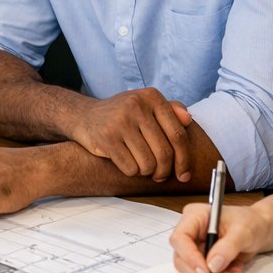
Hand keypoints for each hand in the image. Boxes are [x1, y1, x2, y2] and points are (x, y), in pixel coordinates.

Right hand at [61, 89, 192, 180]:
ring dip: (147, 172)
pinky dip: (131, 172)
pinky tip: (127, 164)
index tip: (185, 175)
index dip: (184, 159)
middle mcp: (137, 106)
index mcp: (151, 96)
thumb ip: (170, 110)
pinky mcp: (106, 138)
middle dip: (164, 171)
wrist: (84, 116)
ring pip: (148, 164)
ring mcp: (120, 121)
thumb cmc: (121, 114)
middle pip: (164, 152)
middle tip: (160, 176)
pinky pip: (130, 168)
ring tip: (141, 166)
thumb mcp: (145, 105)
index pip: (178, 134)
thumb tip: (188, 120)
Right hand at [168, 202, 272, 272]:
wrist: (260, 229)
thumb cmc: (251, 222)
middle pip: (180, 257)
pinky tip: (234, 272)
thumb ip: (228, 247)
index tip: (206, 272)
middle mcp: (191, 231)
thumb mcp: (244, 231)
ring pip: (191, 270)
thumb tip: (212, 265)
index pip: (180, 238)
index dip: (189, 257)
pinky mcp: (202, 259)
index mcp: (195, 216)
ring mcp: (195, 246)